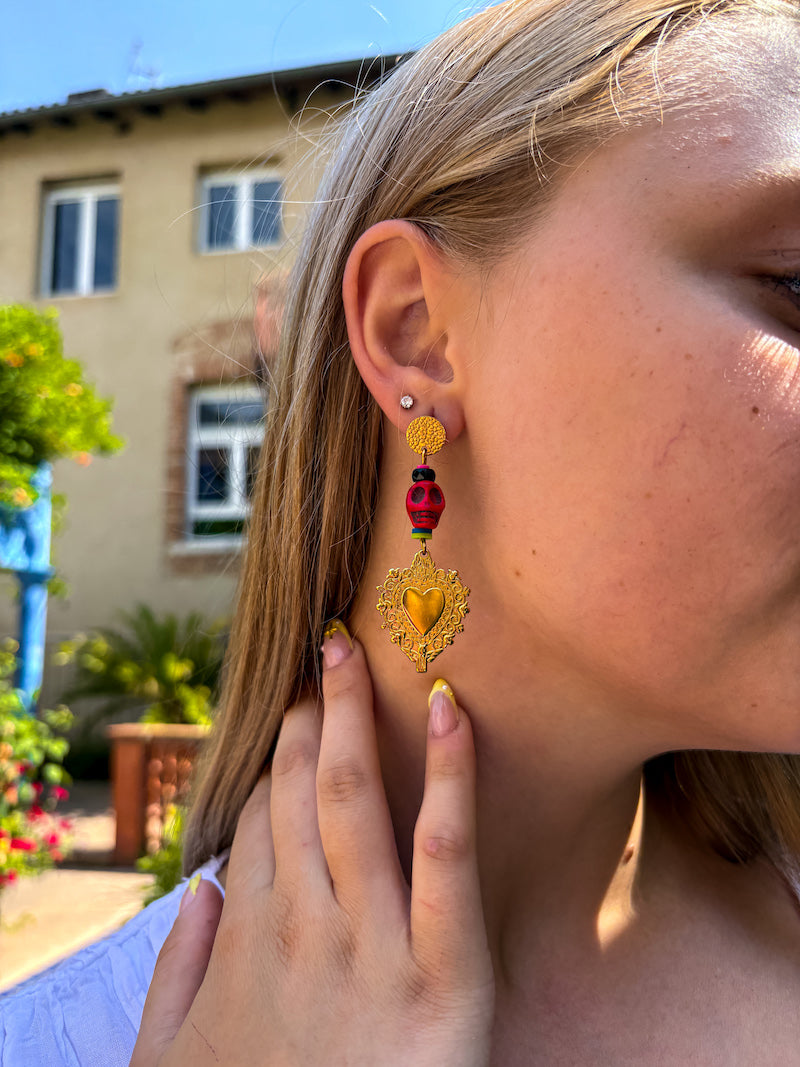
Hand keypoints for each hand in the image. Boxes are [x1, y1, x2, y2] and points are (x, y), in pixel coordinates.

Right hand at [131, 623, 493, 1065]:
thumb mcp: (170, 1061)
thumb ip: (176, 973)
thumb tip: (198, 890)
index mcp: (248, 944)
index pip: (258, 823)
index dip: (276, 763)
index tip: (292, 716)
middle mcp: (302, 930)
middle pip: (300, 796)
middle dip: (309, 715)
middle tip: (326, 649)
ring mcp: (373, 949)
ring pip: (355, 804)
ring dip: (355, 716)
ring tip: (357, 650)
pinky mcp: (445, 977)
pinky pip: (446, 856)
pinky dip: (450, 777)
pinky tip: (452, 710)